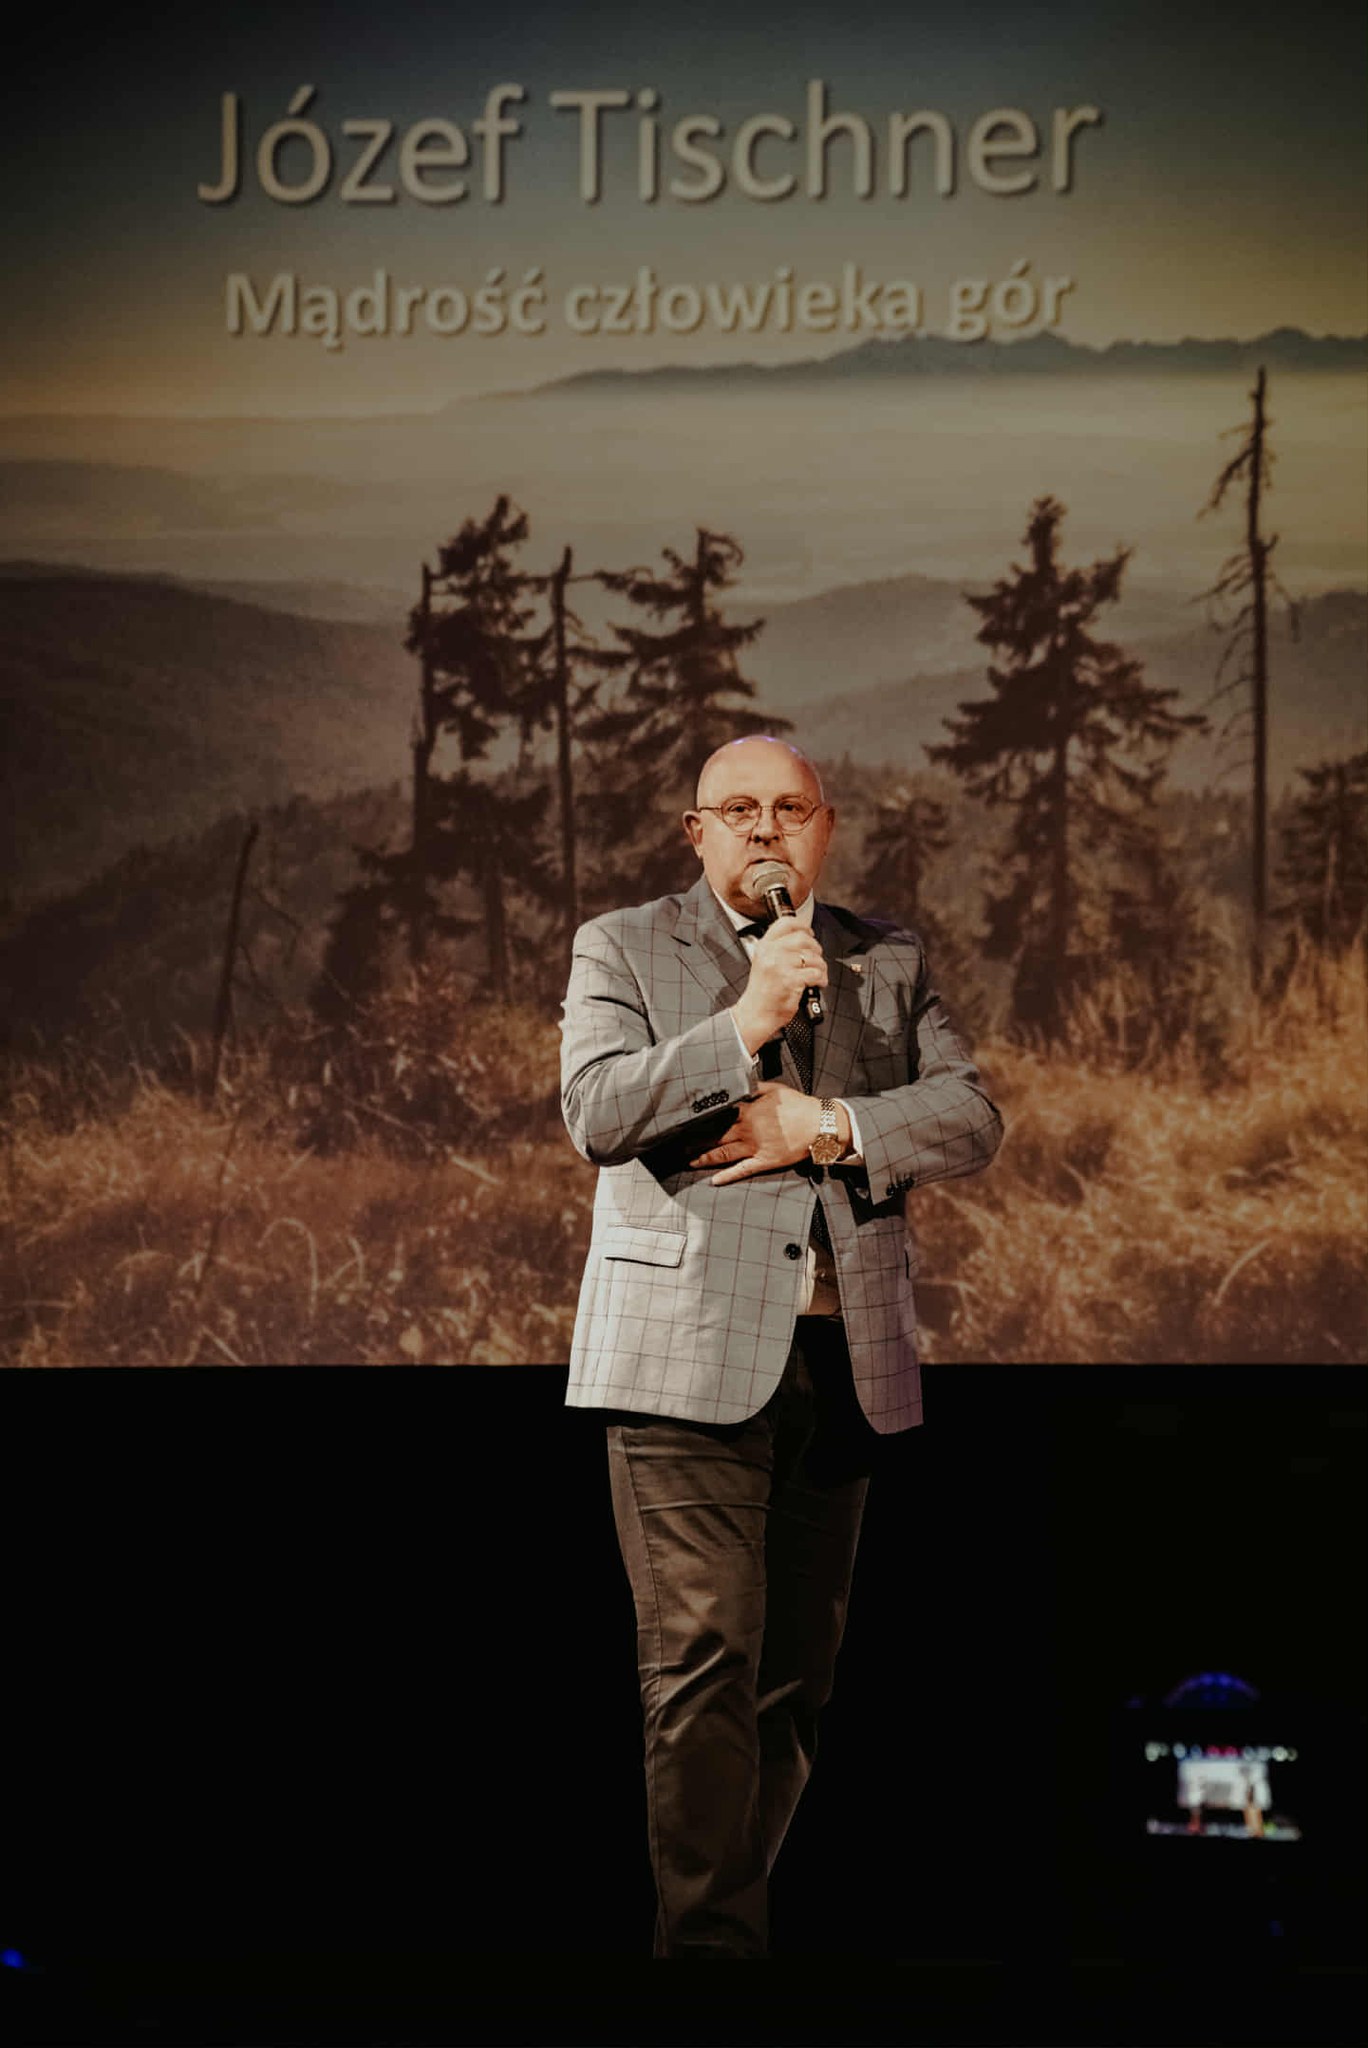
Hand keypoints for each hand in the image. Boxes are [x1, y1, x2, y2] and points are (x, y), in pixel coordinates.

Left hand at [689, 1082, 847, 1184]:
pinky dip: (728, 1176)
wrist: (820, 1125)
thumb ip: (753, 1088)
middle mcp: (748, 1130)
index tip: (684, 1121)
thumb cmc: (799, 1106)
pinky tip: (715, 1181)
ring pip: (724, 1154)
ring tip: (689, 1161)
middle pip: (716, 1136)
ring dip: (705, 1158)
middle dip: (695, 1141)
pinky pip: (743, 1170)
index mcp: (749, 1111)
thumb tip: (737, 1083)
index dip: (700, 1119)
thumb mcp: (775, 1090)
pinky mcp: (765, 1161)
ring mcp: (755, 1147)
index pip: (718, 1115)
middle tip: (677, 1145)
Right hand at [731, 921, 827, 1053]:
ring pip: (813, 957)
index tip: (810, 934)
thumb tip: (804, 939)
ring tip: (817, 974)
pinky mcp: (791, 981)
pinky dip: (821, 979)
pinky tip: (817, 984)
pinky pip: (816, 973)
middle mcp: (771, 953)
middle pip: (804, 939)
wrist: (756, 1014)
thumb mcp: (764, 962)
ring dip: (821, 967)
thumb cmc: (763, 992)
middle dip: (816, 949)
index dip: (803, 926)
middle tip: (816, 959)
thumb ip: (779, 949)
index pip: (786, 923)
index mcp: (764, 946)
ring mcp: (781, 966)